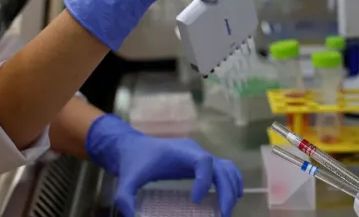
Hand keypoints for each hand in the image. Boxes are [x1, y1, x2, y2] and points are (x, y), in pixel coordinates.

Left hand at [86, 115, 242, 216]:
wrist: (133, 148)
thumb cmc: (133, 162)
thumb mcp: (126, 181)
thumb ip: (125, 198)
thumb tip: (131, 215)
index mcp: (179, 151)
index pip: (203, 161)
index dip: (204, 180)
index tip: (195, 201)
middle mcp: (195, 152)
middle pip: (221, 167)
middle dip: (226, 191)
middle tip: (223, 215)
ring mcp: (200, 157)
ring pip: (227, 169)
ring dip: (232, 188)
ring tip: (226, 211)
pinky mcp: (201, 164)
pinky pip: (225, 169)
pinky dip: (232, 182)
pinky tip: (232, 199)